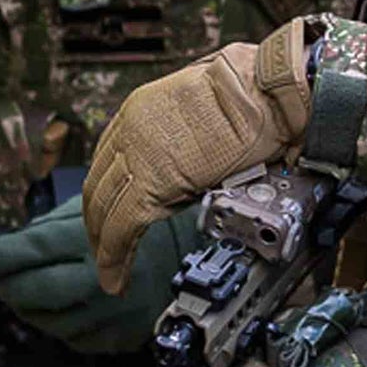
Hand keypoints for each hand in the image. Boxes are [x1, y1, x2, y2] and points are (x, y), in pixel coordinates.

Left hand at [0, 195, 200, 352]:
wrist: (193, 252)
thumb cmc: (137, 226)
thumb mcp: (91, 210)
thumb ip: (45, 230)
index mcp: (96, 241)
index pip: (29, 251)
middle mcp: (102, 280)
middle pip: (31, 293)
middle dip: (5, 286)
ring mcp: (112, 314)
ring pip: (46, 322)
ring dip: (30, 307)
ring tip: (37, 288)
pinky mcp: (119, 338)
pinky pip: (72, 338)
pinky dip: (61, 323)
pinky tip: (70, 305)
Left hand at [84, 20, 312, 292]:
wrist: (269, 91)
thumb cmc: (256, 98)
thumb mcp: (207, 117)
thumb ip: (189, 145)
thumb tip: (194, 172)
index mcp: (143, 110)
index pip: (110, 158)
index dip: (107, 191)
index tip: (109, 211)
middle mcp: (132, 129)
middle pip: (99, 184)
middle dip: (98, 219)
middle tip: (101, 247)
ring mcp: (138, 153)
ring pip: (104, 207)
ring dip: (103, 242)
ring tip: (109, 269)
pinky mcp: (152, 181)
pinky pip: (122, 225)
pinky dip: (115, 254)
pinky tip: (116, 274)